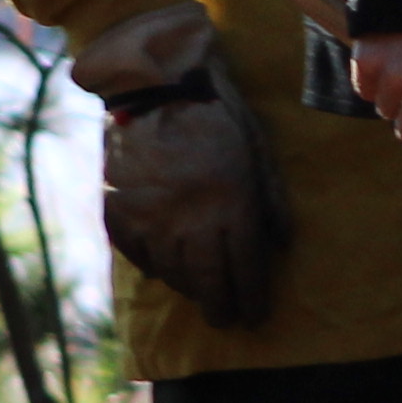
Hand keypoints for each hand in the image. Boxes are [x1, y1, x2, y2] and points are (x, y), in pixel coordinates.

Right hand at [72, 1, 289, 326]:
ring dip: (189, 289)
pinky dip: (152, 265)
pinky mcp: (120, 209)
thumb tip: (281, 244)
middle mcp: (191, 220)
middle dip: (221, 307)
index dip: (252, 298)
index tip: (254, 317)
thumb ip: (270, 198)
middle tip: (226, 320)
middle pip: (209, 281)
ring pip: (173, 272)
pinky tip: (163, 270)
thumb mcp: (257, 148)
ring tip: (199, 294)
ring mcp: (152, 218)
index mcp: (231, 205)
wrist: (154, 82)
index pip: (245, 269)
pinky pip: (137, 252)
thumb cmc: (216, 111)